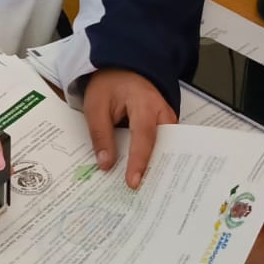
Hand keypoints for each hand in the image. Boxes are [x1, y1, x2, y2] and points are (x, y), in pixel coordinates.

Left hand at [84, 69, 177, 187]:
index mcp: (144, 103)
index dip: (139, 161)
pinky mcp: (166, 126)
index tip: (133, 182)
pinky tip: (149, 177)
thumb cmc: (109, 85)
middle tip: (149, 195)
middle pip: (163, 145)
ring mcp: (168, 119)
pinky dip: (157, 159)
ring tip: (151, 192)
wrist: (122, 68)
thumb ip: (100, 135)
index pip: (144, 137)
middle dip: (156, 169)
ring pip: (167, 147)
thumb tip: (106, 165)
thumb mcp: (96, 106)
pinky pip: (163, 145)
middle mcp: (163, 112)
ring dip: (158, 167)